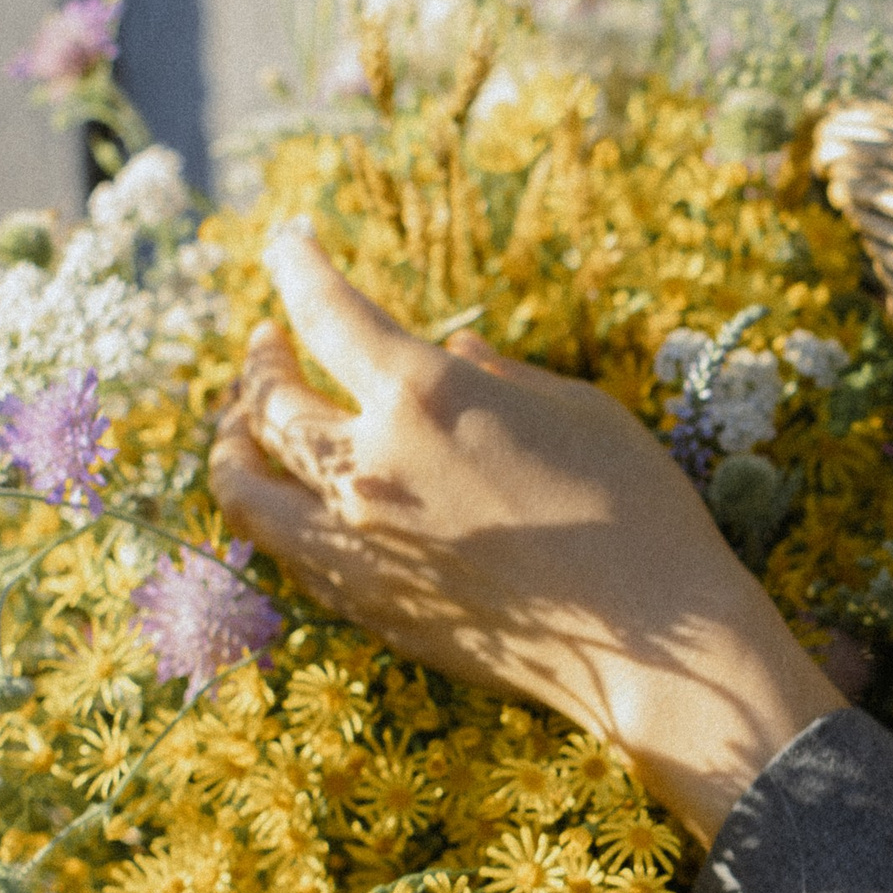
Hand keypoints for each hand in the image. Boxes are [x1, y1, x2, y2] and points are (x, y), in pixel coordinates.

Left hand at [208, 223, 840, 838]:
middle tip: (268, 343)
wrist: (659, 648)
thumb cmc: (639, 512)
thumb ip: (498, 377)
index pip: (326, 312)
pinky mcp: (371, 608)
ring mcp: (361, 547)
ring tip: (240, 428)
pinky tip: (291, 501)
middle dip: (261, 362)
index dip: (296, 267)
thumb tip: (455, 352)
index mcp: (426, 396)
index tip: (287, 243)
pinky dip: (276, 514)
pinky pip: (291, 553)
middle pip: (269, 405)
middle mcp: (372, 468)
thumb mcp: (579, 412)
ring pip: (249, 492)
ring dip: (234, 447)